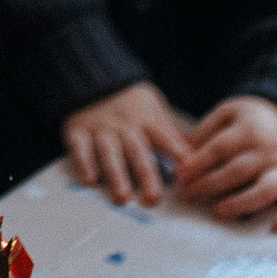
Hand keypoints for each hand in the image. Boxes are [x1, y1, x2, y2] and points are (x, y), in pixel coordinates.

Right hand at [63, 80, 191, 205]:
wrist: (93, 79)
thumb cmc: (131, 102)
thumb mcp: (155, 109)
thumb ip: (172, 134)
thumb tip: (199, 156)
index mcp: (147, 120)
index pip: (164, 138)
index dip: (175, 155)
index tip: (185, 175)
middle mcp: (124, 126)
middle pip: (137, 151)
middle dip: (145, 175)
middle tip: (153, 198)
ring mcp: (101, 129)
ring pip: (109, 153)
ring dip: (116, 175)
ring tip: (122, 197)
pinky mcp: (78, 132)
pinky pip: (80, 148)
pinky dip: (84, 163)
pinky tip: (89, 180)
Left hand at [174, 94, 276, 229]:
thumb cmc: (249, 119)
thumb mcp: (226, 113)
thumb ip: (204, 133)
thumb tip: (177, 156)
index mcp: (249, 128)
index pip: (220, 148)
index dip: (198, 163)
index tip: (179, 176)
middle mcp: (268, 149)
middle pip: (238, 171)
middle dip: (209, 185)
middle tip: (187, 194)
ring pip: (265, 189)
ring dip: (240, 203)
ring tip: (217, 211)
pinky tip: (276, 226)